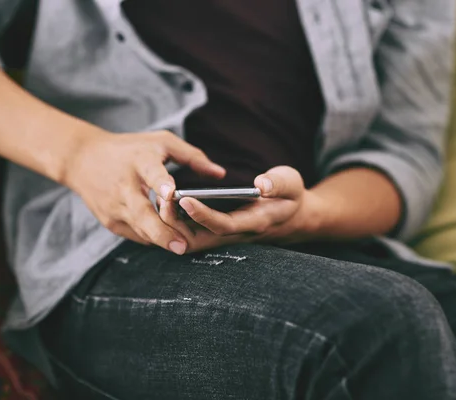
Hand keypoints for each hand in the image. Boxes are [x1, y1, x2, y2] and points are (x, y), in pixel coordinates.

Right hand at [65, 129, 225, 253]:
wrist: (83, 159)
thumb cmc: (131, 149)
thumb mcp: (161, 142)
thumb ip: (192, 157)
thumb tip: (221, 174)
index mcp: (140, 162)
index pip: (151, 173)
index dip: (161, 184)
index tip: (171, 193)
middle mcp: (124, 187)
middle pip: (143, 214)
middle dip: (162, 232)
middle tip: (183, 246)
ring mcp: (115, 207)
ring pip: (140, 230)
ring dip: (161, 240)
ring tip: (183, 246)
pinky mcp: (110, 221)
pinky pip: (136, 236)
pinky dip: (152, 239)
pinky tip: (168, 241)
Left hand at [158, 166, 321, 251]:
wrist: (294, 216)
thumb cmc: (290, 197)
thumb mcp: (291, 183)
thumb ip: (277, 183)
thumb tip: (261, 183)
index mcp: (254, 222)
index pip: (223, 225)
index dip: (202, 215)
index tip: (184, 197)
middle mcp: (235, 234)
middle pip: (198, 241)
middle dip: (177, 224)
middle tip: (162, 199)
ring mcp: (225, 235)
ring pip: (191, 241)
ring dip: (173, 224)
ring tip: (161, 198)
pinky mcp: (217, 232)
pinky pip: (191, 234)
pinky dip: (176, 223)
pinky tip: (167, 203)